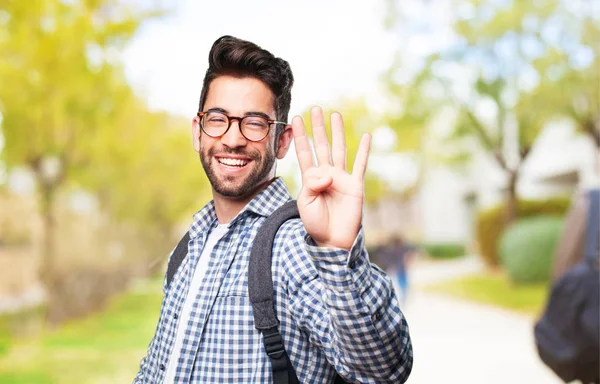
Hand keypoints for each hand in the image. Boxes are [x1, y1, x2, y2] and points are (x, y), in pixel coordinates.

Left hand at [292, 106, 371, 249]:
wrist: (332, 239)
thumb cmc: (316, 223)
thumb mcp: (306, 202)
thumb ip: (312, 184)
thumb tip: (328, 173)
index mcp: (311, 178)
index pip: (304, 152)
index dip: (300, 136)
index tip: (295, 119)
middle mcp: (326, 174)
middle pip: (322, 145)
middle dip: (318, 127)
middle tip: (315, 108)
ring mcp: (341, 178)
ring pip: (339, 149)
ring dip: (337, 132)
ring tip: (335, 115)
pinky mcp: (355, 185)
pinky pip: (360, 164)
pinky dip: (364, 150)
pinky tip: (366, 136)